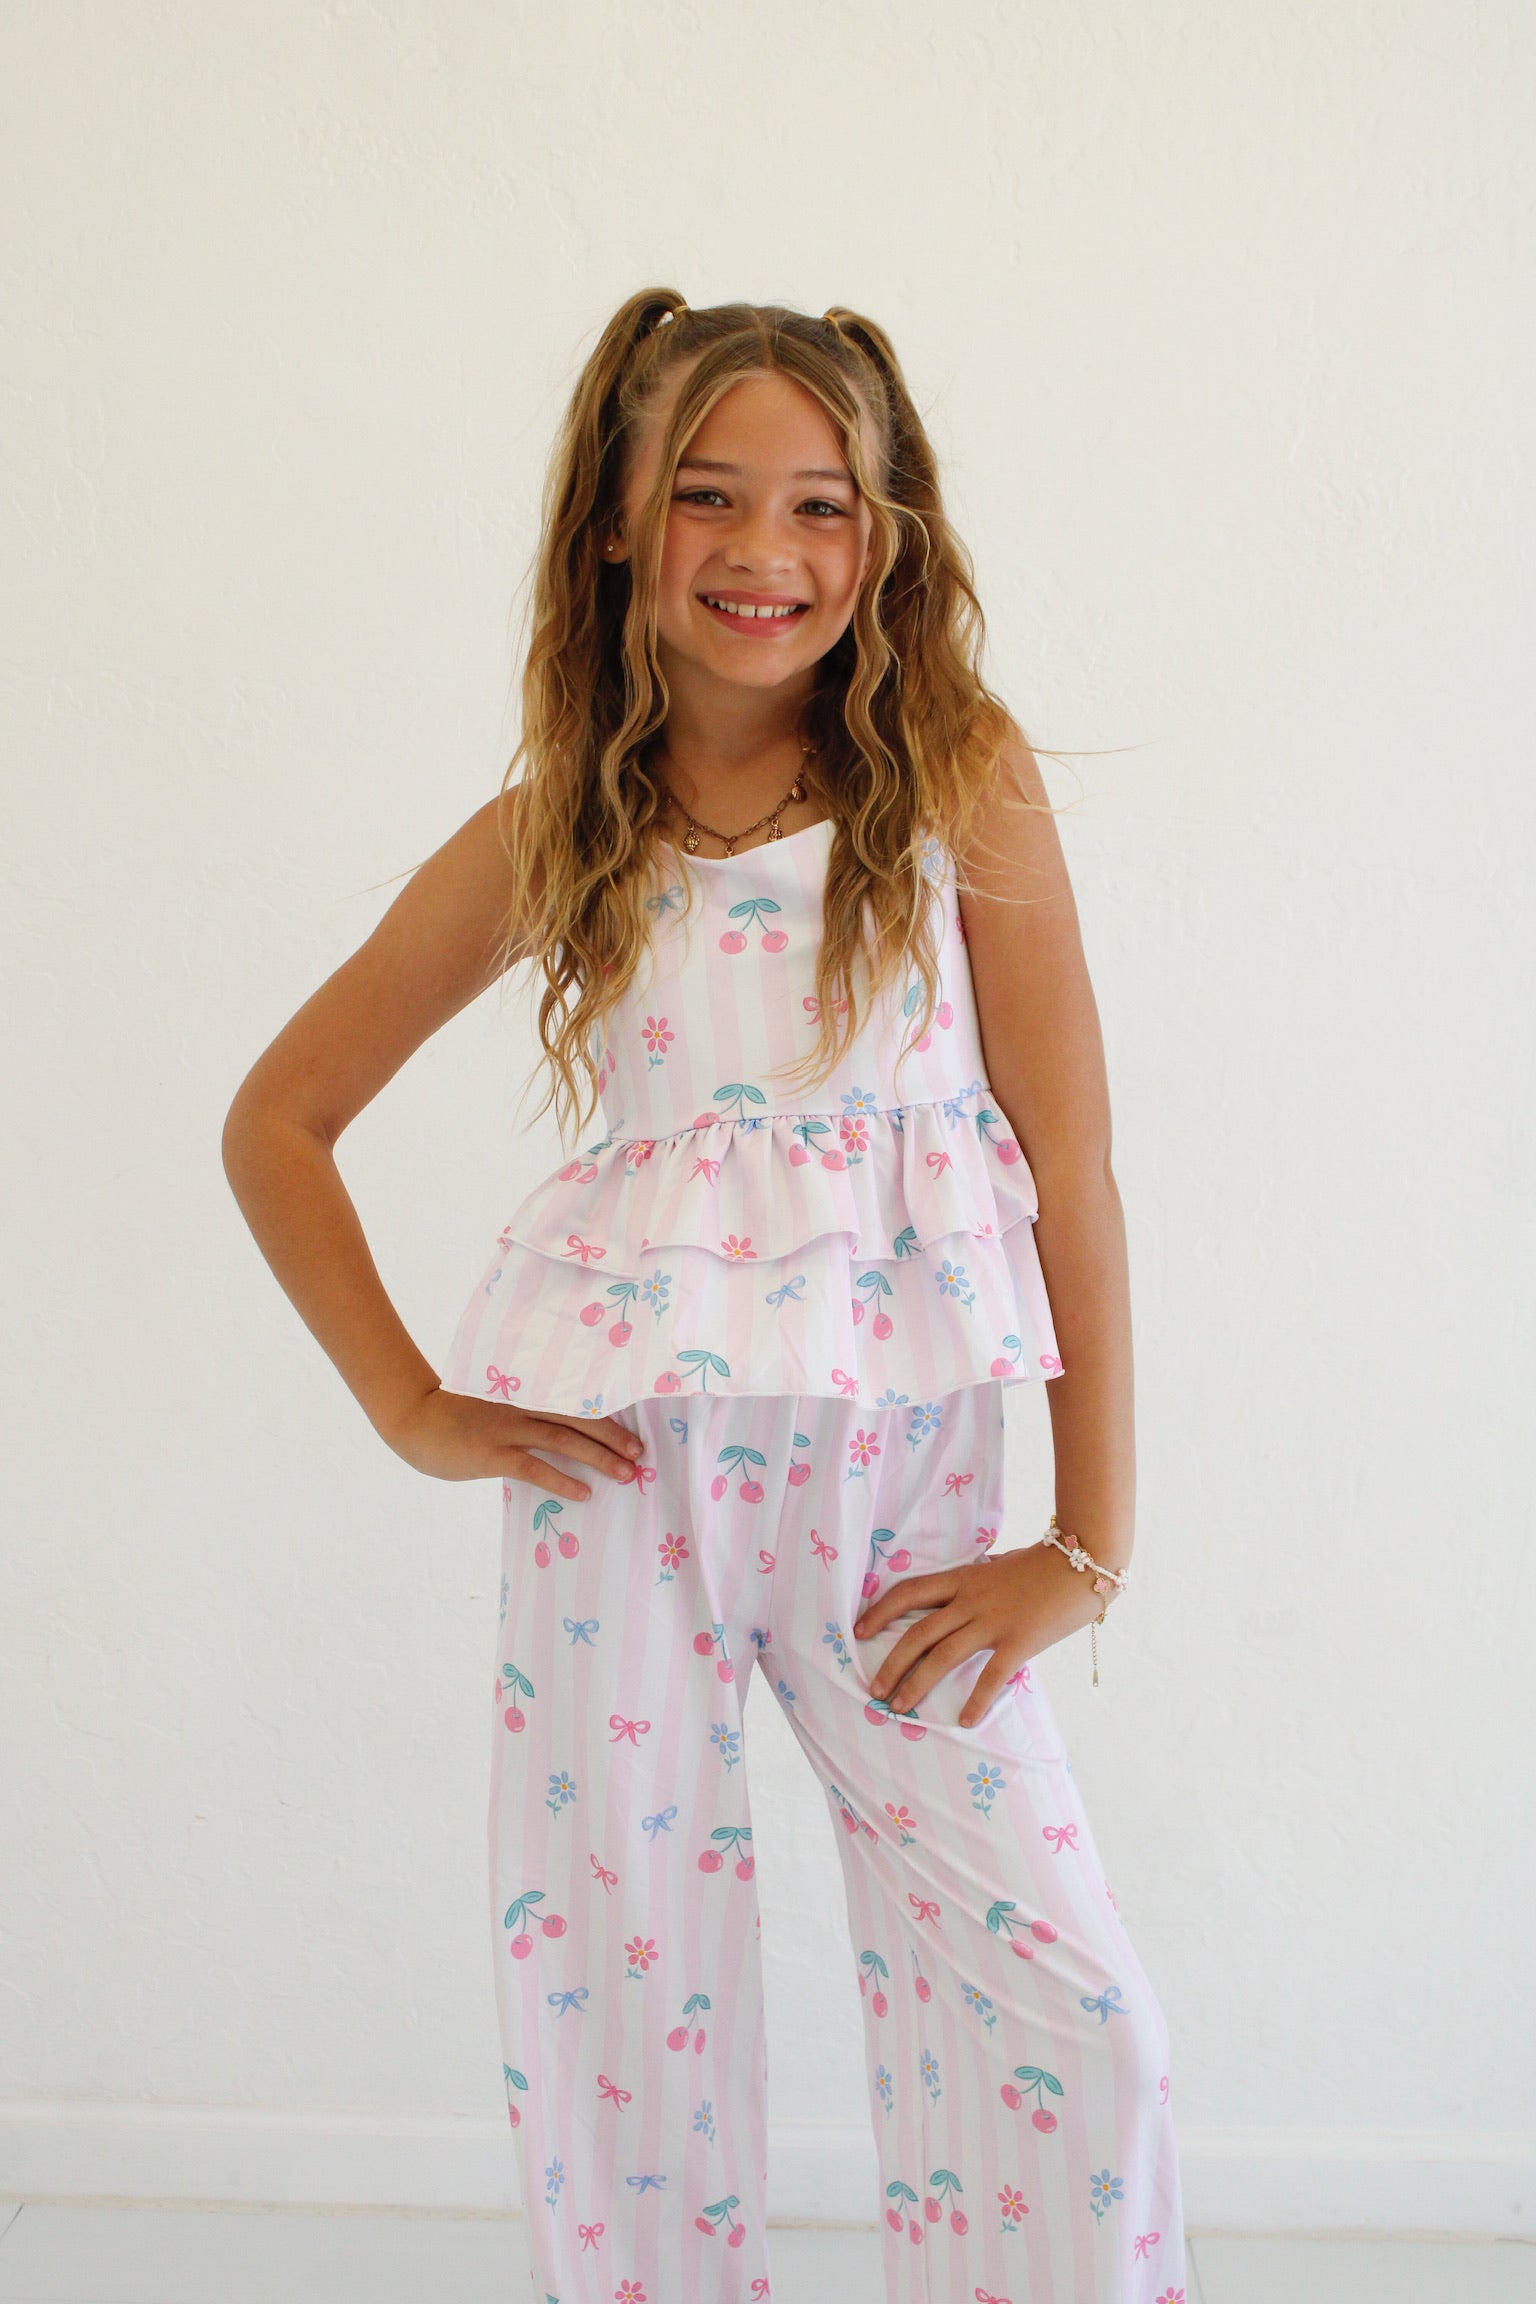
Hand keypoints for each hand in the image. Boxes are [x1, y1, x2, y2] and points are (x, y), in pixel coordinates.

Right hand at [377, 1384, 643, 1497]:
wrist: (414, 1417)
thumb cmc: (456, 1415)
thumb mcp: (495, 1407)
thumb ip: (525, 1415)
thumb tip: (561, 1433)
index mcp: (527, 1392)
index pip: (575, 1399)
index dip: (607, 1412)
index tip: (635, 1424)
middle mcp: (523, 1406)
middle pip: (579, 1417)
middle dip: (613, 1436)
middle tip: (640, 1452)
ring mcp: (507, 1428)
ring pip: (564, 1440)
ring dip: (599, 1458)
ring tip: (626, 1473)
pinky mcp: (492, 1453)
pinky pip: (534, 1467)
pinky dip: (561, 1480)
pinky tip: (584, 1492)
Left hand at [852, 1543, 1113, 1727]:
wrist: (1083, 1561)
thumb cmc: (1043, 1564)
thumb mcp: (1000, 1566)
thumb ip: (978, 1581)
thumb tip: (963, 1591)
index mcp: (963, 1578)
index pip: (909, 1591)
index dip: (880, 1611)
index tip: (858, 1630)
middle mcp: (970, 1599)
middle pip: (918, 1632)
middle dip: (892, 1662)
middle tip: (875, 1689)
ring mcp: (993, 1620)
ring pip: (943, 1655)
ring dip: (917, 1683)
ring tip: (900, 1707)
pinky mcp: (1019, 1640)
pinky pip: (991, 1675)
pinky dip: (976, 1701)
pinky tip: (964, 1721)